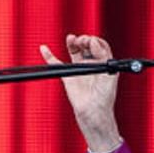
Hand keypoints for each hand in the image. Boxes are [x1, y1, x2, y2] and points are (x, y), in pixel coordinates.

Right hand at [39, 34, 121, 152]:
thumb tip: (95, 43)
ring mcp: (80, 69)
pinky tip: (44, 48)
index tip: (92, 42)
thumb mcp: (109, 75)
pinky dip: (49, 56)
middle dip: (84, 40)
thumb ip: (103, 57)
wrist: (93, 113)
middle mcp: (92, 65)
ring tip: (72, 39)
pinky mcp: (68, 76)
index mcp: (104, 63)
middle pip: (87, 45)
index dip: (95, 41)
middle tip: (82, 41)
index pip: (100, 45)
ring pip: (74, 51)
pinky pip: (56, 64)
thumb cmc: (104, 99)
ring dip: (72, 42)